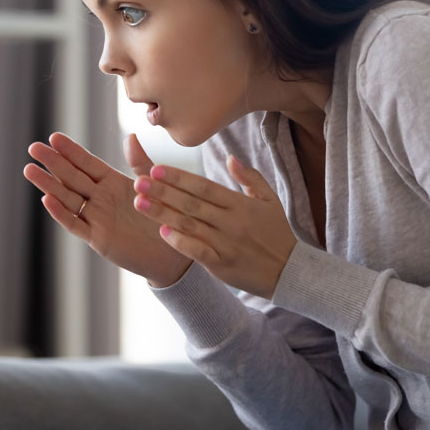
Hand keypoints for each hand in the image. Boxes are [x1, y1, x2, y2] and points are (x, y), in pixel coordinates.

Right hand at [24, 132, 193, 286]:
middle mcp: (100, 198)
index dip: (71, 151)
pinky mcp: (97, 238)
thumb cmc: (166, 217)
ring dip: (49, 184)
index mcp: (112, 182)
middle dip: (53, 163)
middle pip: (71, 177)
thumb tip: (129, 135)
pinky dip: (61, 213)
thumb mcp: (154, 185)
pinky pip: (75, 224)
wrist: (173, 253)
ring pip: (67, 198)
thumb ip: (140, 162)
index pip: (87, 163)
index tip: (54, 137)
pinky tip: (47, 199)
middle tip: (33, 149)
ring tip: (30, 170)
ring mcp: (96, 218)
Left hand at [132, 154, 296, 298]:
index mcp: (240, 204)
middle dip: (163, 191)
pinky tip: (161, 232)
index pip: (204, 187)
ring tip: (140, 202)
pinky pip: (198, 252)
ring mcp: (226, 244)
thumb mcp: (270, 201)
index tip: (156, 168)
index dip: (180, 177)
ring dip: (163, 214)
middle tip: (139, 181)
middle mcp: (232, 222)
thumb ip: (249, 178)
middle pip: (192, 204)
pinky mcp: (222, 265)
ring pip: (190, 225)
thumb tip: (230, 157)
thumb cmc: (276, 233)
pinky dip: (180, 242)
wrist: (290, 272)